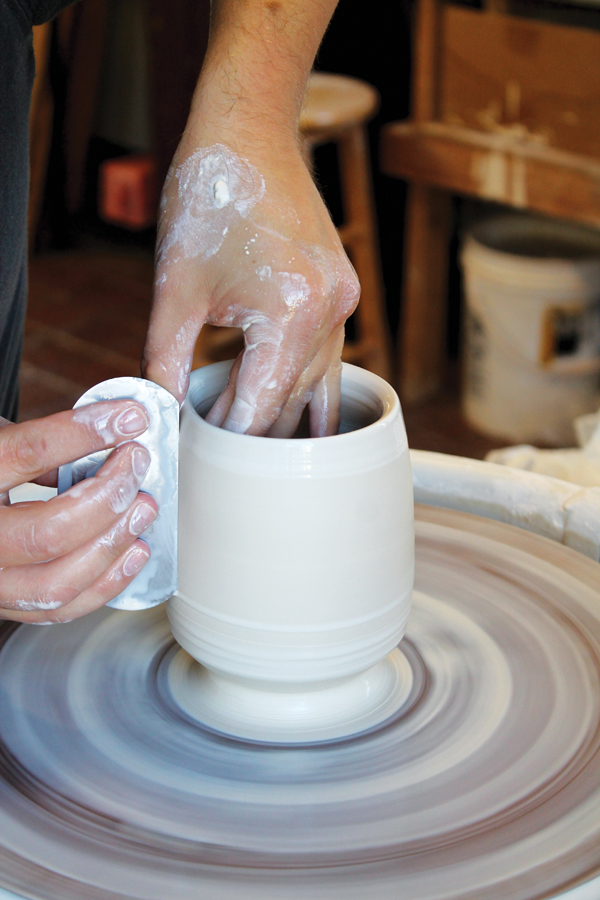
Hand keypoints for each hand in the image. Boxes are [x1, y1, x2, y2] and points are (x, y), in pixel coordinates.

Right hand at [0, 402, 156, 623]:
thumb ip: (45, 445)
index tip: (128, 418)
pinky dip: (107, 581)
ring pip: (59, 582)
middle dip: (109, 497)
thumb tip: (114, 435)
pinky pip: (62, 608)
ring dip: (114, 544)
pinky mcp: (7, 605)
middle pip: (50, 532)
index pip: (27, 453)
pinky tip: (133, 550)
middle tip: (137, 465)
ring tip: (143, 509)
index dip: (84, 433)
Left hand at [144, 138, 358, 437]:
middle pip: (291, 400)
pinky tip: (291, 410)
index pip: (262, 405)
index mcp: (291, 314)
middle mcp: (330, 314)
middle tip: (217, 451)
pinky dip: (301, 381)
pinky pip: (327, 356)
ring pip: (314, 383)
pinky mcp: (343, 293)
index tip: (208, 459)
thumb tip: (162, 411)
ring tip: (246, 437)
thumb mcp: (175, 288)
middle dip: (252, 428)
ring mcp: (344, 303)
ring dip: (279, 410)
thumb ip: (166, 359)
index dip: (232, 438)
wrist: (247, 134)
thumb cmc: (209, 199)